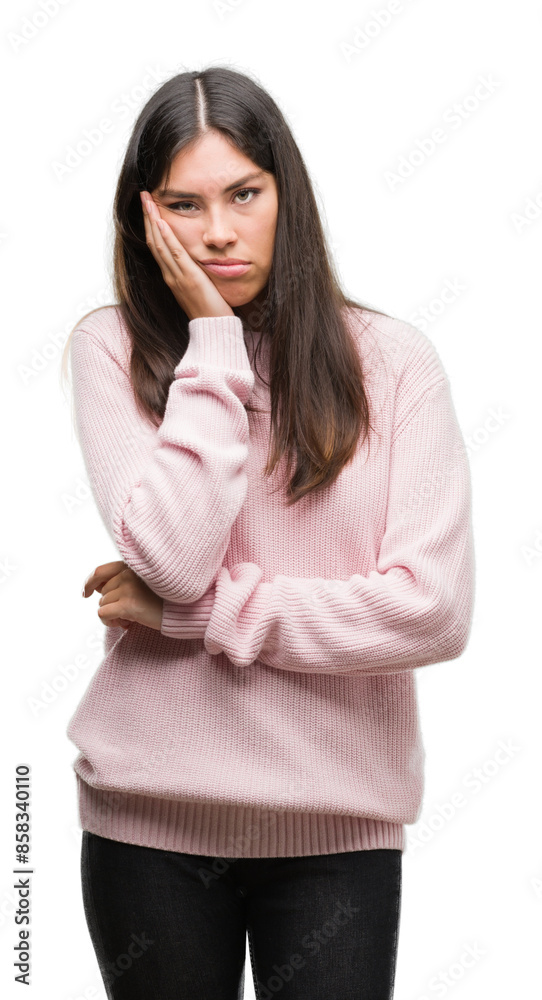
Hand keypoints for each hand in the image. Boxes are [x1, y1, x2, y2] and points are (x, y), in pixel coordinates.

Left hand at [82, 561, 163, 631]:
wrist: (182, 611)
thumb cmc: (163, 600)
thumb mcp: (141, 584)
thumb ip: (120, 581)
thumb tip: (94, 588)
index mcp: (131, 567)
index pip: (100, 571)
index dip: (89, 582)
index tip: (86, 593)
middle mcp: (128, 574)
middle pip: (102, 593)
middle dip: (110, 605)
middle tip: (127, 613)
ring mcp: (128, 588)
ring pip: (102, 604)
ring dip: (112, 615)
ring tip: (130, 618)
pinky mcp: (128, 604)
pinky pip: (103, 614)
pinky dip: (110, 622)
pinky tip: (126, 624)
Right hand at [140, 191, 235, 320]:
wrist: (214, 328)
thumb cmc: (210, 310)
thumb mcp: (199, 288)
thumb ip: (193, 274)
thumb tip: (196, 261)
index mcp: (171, 276)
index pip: (157, 246)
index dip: (151, 226)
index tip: (149, 207)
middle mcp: (170, 275)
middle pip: (153, 240)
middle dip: (147, 216)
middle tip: (143, 195)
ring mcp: (177, 276)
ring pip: (159, 243)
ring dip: (153, 219)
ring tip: (148, 200)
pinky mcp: (188, 277)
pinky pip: (174, 253)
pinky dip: (166, 236)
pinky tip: (161, 221)